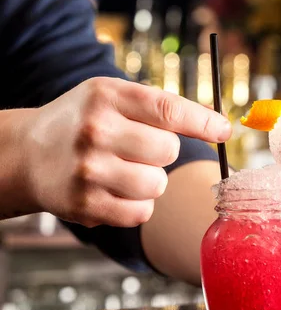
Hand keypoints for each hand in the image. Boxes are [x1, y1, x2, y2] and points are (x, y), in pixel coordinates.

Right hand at [22, 77, 230, 226]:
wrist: (27, 155)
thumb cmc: (83, 122)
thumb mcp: (111, 97)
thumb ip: (160, 107)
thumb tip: (219, 125)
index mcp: (106, 96)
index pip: (168, 109)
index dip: (204, 122)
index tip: (224, 130)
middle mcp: (96, 131)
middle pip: (169, 150)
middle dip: (162, 152)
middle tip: (137, 149)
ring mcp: (89, 170)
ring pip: (158, 184)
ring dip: (151, 181)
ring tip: (123, 171)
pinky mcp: (86, 206)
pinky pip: (142, 212)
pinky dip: (137, 205)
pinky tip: (114, 191)